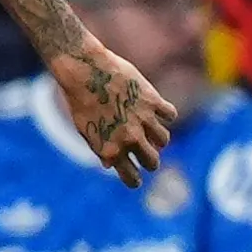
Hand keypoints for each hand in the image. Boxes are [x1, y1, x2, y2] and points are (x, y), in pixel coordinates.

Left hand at [49, 31, 173, 185]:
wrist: (85, 71)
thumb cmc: (80, 100)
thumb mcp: (85, 130)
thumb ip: (100, 149)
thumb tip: (109, 165)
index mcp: (110, 150)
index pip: (131, 178)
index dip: (134, 180)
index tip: (136, 179)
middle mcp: (130, 139)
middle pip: (152, 161)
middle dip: (150, 161)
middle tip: (147, 155)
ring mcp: (143, 120)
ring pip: (163, 140)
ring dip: (158, 138)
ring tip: (149, 130)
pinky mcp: (153, 101)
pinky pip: (170, 115)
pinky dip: (166, 114)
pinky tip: (157, 110)